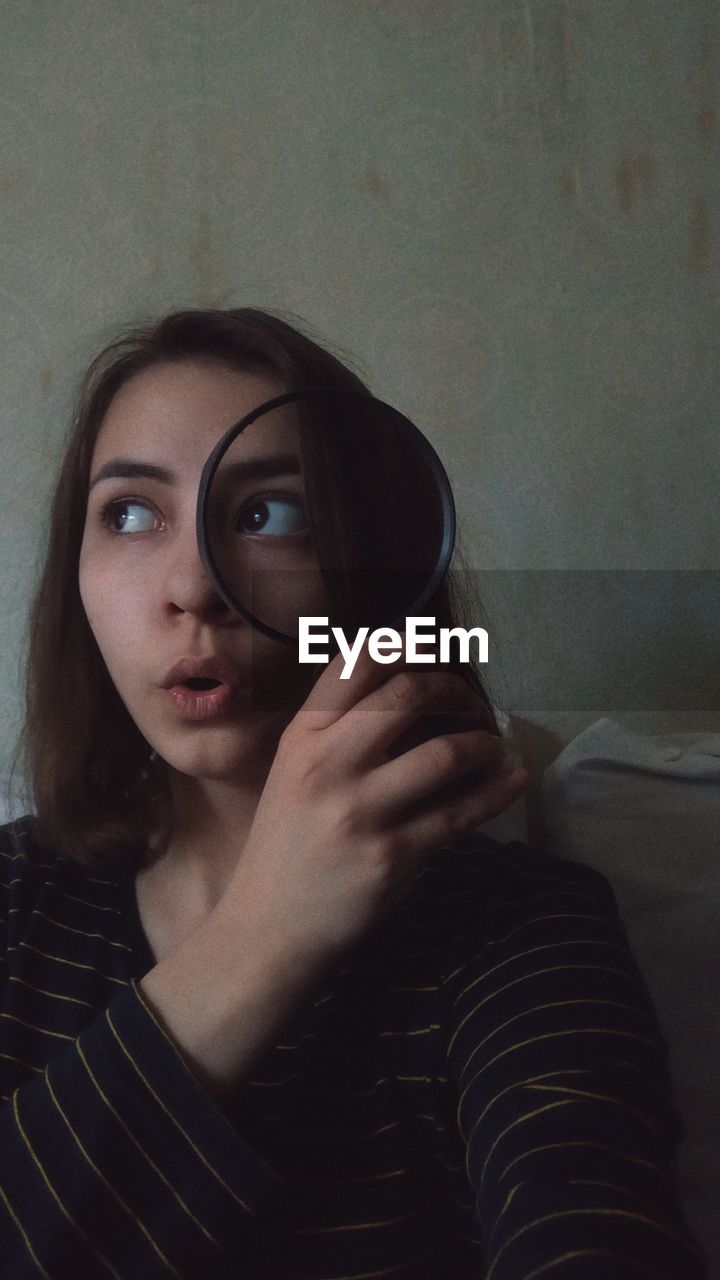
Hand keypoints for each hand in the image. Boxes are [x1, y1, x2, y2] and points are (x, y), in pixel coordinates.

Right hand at [225, 639, 527, 963]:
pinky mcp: (392, 857)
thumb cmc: (288, 842)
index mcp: (303, 737)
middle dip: (455, 690)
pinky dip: (497, 791)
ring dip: (483, 744)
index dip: (408, 644)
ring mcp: (360, 812)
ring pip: (445, 753)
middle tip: (471, 705)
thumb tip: (416, 686)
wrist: (270, 926)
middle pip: (407, 693)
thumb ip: (340, 729)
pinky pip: (461, 814)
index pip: (358, 661)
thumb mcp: (294, 771)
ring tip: (491, 747)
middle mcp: (327, 764)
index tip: (436, 655)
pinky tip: (513, 779)